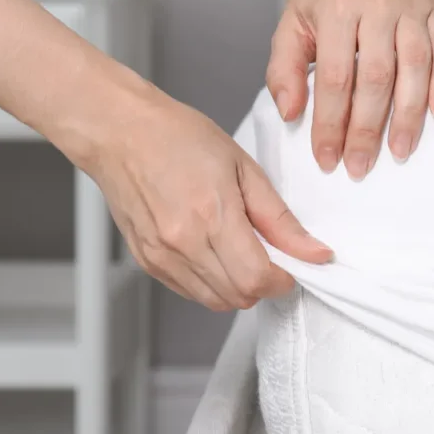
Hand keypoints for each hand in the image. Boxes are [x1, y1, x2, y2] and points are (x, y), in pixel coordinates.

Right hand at [86, 86, 332, 310]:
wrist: (120, 132)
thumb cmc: (178, 138)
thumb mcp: (244, 168)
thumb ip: (280, 218)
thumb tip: (313, 251)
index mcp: (212, 217)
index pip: (257, 279)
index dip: (283, 278)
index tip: (292, 264)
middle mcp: (183, 244)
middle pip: (238, 297)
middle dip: (264, 283)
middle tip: (269, 254)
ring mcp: (161, 256)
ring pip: (214, 301)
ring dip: (238, 286)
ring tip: (240, 249)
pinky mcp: (147, 261)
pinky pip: (189, 291)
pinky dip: (211, 282)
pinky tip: (214, 251)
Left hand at [266, 0, 433, 179]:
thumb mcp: (291, 22)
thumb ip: (285, 69)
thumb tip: (292, 113)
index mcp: (336, 8)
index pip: (335, 78)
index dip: (331, 123)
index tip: (328, 157)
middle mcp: (377, 4)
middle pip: (375, 77)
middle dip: (367, 128)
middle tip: (361, 165)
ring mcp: (411, 6)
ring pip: (415, 66)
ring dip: (409, 114)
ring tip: (400, 150)